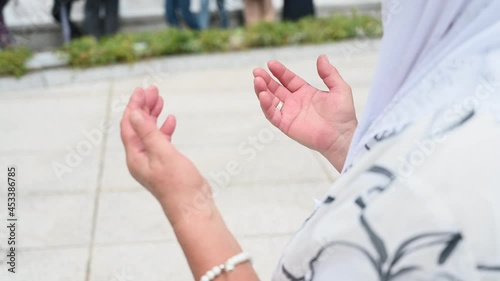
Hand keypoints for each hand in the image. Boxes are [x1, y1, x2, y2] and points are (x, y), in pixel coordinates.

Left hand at [120, 86, 210, 224]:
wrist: (193, 206)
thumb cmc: (178, 183)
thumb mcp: (163, 154)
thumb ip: (149, 133)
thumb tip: (134, 114)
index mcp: (135, 156)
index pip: (129, 125)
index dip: (134, 106)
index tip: (142, 90)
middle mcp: (140, 158)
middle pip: (138, 127)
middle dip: (144, 107)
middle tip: (153, 90)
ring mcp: (152, 161)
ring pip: (149, 132)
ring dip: (154, 115)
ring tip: (160, 99)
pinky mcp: (164, 164)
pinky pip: (160, 141)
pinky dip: (164, 129)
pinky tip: (171, 120)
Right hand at [253, 55, 356, 170]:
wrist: (341, 136)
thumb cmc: (343, 114)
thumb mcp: (339, 88)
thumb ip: (329, 73)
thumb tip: (321, 57)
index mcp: (305, 92)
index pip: (288, 79)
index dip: (279, 71)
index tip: (271, 63)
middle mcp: (295, 102)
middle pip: (275, 88)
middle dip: (265, 80)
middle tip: (257, 71)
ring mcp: (289, 114)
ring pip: (270, 100)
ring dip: (262, 90)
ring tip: (257, 81)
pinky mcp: (286, 125)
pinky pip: (272, 114)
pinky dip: (266, 105)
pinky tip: (263, 95)